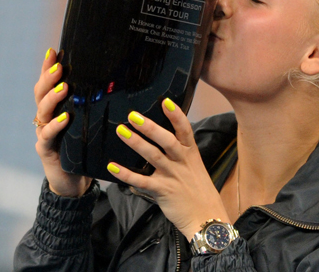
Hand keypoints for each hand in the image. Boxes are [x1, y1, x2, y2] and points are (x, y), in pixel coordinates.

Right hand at [33, 48, 91, 196]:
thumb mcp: (89, 122)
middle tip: (58, 66)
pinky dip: (55, 126)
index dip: (48, 67)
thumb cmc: (85, 147)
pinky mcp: (46, 149)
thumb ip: (95, 105)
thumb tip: (117, 81)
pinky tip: (65, 118)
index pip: (48, 83)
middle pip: (42, 93)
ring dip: (53, 98)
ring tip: (63, 87)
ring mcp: (43, 133)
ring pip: (43, 111)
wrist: (74, 179)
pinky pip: (47, 135)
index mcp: (55, 108)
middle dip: (48, 78)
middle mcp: (46, 117)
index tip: (54, 51)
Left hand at [108, 98, 229, 239]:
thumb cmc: (198, 191)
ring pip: (153, 156)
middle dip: (150, 127)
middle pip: (167, 140)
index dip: (176, 115)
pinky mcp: (162, 191)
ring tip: (121, 131)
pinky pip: (141, 181)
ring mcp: (172, 176)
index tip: (166, 101)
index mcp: (191, 154)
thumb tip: (159, 138)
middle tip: (133, 115)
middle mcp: (182, 162)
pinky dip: (125, 174)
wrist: (206, 217)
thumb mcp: (193, 167)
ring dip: (136, 143)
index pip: (185, 130)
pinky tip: (112, 167)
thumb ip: (179, 153)